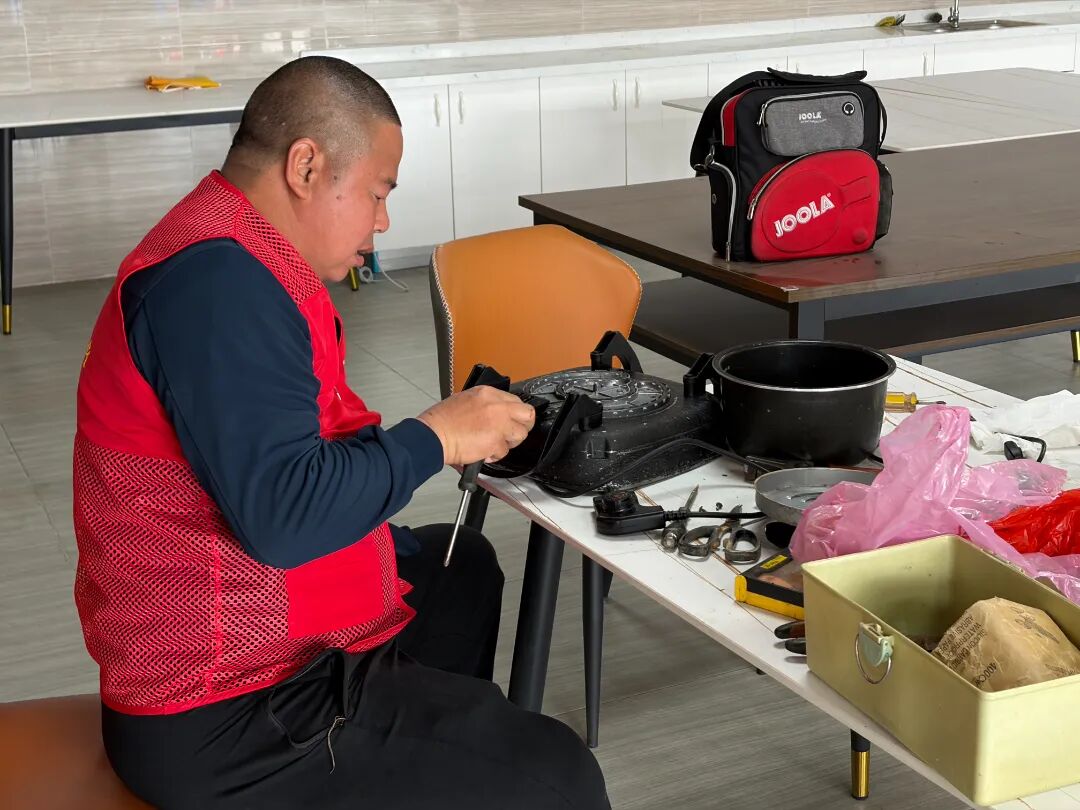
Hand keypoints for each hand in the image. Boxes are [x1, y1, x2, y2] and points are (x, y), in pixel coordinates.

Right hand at [417, 386, 535, 465]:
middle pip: (527, 414)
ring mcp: (498, 423)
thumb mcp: (465, 400)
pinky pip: (504, 452)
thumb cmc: (442, 421)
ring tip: (494, 444)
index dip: (515, 414)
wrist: (433, 435)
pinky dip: (495, 455)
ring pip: (520, 434)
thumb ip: (485, 405)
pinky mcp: (496, 441)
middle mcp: (496, 405)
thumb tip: (496, 413)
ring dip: (509, 442)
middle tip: (512, 434)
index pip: (516, 401)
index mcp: (488, 393)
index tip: (511, 421)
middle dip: (522, 426)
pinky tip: (483, 451)